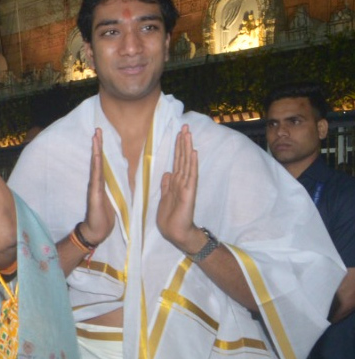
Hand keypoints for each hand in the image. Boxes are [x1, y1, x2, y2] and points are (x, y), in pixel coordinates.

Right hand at [81, 128, 115, 244]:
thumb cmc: (105, 217)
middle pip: (98, 159)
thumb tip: (124, 178)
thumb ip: (116, 188)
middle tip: (98, 129)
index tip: (102, 136)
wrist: (97, 231)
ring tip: (95, 136)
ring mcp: (94, 186)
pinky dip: (96, 164)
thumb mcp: (115, 199)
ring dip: (96, 150)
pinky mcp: (94, 193)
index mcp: (103, 183)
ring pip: (96, 164)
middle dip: (98, 144)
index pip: (103, 162)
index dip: (103, 149)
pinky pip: (96, 175)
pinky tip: (96, 155)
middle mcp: (97, 182)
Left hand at [157, 125, 201, 251]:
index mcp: (175, 183)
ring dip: (187, 148)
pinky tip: (193, 152)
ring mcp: (187, 186)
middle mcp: (182, 181)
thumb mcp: (164, 198)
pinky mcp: (189, 193)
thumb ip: (166, 186)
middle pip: (183, 158)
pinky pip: (191, 175)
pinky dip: (192, 164)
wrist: (176, 232)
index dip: (177, 148)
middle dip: (183, 142)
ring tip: (188, 133)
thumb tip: (167, 173)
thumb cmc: (170, 218)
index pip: (177, 161)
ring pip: (187, 163)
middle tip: (184, 126)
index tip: (178, 133)